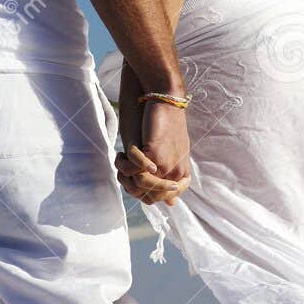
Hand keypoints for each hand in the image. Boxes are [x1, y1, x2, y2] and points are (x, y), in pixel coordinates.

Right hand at [117, 68, 190, 205]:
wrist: (166, 100)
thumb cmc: (168, 124)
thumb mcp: (173, 153)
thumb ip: (171, 178)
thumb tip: (172, 204)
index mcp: (181, 174)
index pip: (161, 200)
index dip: (144, 193)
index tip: (133, 178)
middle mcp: (176, 174)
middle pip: (150, 197)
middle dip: (132, 186)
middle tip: (124, 169)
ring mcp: (167, 166)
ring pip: (141, 186)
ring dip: (126, 175)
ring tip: (122, 159)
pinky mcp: (155, 155)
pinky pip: (136, 171)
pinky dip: (126, 164)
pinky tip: (123, 153)